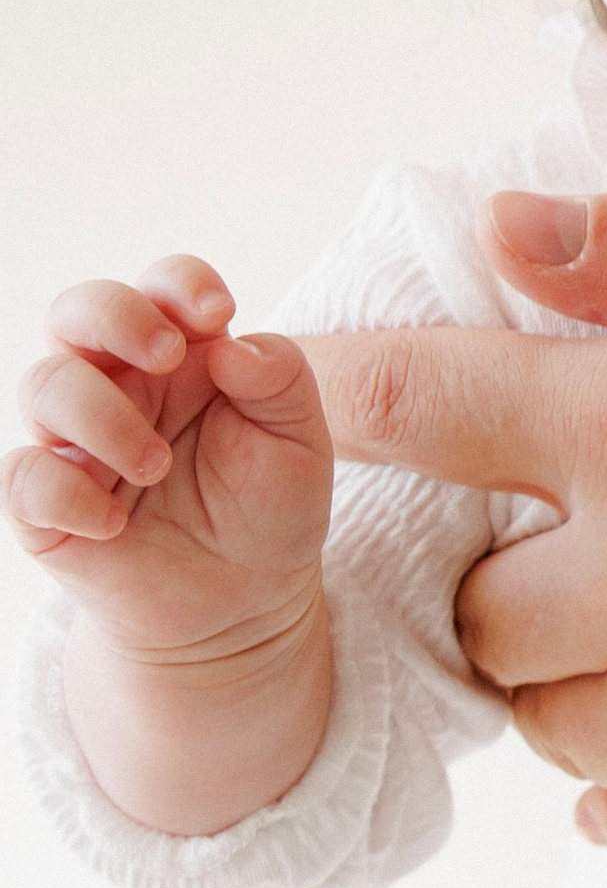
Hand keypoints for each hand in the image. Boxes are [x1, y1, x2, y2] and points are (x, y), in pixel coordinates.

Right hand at [9, 259, 332, 657]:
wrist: (245, 603)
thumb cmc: (268, 506)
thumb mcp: (299, 440)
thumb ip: (279, 378)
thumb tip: (229, 346)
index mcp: (180, 356)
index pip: (160, 288)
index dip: (179, 284)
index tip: (219, 315)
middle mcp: (118, 386)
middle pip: (76, 312)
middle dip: (113, 317)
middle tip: (168, 354)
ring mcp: (76, 443)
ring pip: (43, 386)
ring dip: (103, 417)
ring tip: (158, 465)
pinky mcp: (47, 506)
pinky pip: (22, 477)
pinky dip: (64, 493)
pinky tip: (115, 523)